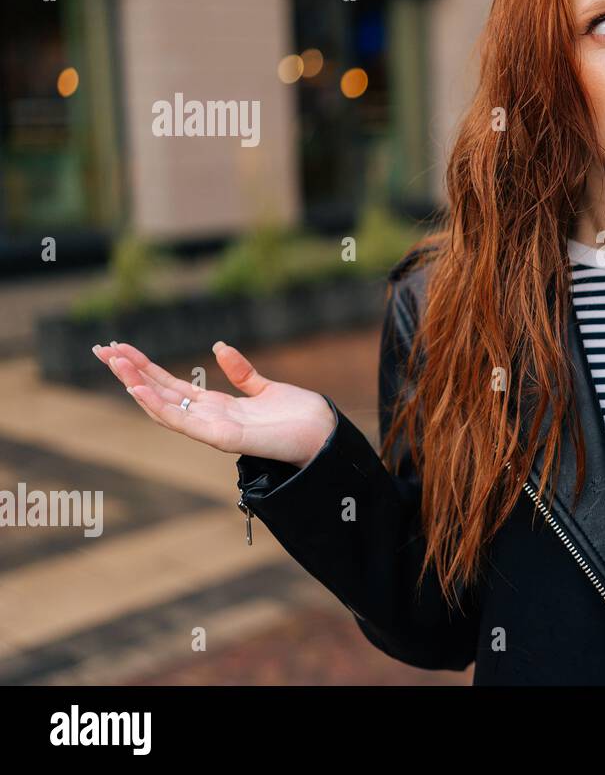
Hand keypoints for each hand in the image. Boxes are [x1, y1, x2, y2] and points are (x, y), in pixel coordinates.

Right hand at [92, 340, 336, 467]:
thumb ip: (241, 371)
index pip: (171, 385)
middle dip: (130, 372)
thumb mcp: (265, 388)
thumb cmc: (298, 416)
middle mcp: (208, 419)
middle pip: (160, 392)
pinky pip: (182, 421)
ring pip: (164, 406)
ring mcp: (212, 430)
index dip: (145, 367)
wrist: (323, 434)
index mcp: (216, 407)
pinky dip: (158, 406)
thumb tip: (220, 347)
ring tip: (113, 362)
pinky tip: (137, 388)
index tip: (120, 348)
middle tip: (100, 349)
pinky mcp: (222, 437)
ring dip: (137, 383)